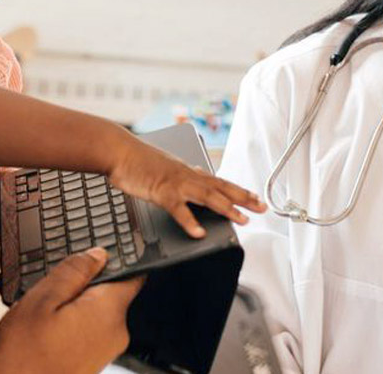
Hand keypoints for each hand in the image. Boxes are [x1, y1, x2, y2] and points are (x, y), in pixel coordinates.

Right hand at [0, 248, 143, 373]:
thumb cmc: (23, 358)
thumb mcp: (41, 301)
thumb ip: (73, 271)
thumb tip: (98, 254)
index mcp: (109, 311)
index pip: (133, 272)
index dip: (117, 257)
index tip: (98, 250)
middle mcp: (116, 332)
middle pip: (111, 291)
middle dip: (84, 284)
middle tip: (50, 286)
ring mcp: (106, 350)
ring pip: (96, 311)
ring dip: (72, 305)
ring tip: (41, 313)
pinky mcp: (92, 363)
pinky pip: (87, 331)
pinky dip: (69, 324)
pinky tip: (44, 330)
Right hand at [108, 136, 265, 237]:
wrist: (120, 151)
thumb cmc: (139, 160)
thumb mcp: (168, 166)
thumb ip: (184, 174)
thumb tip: (197, 175)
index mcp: (189, 172)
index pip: (220, 181)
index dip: (240, 190)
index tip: (256, 197)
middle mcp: (188, 176)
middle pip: (222, 188)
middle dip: (244, 198)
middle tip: (262, 207)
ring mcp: (176, 184)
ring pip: (208, 196)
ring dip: (227, 208)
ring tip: (242, 220)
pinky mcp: (161, 192)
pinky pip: (179, 209)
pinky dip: (190, 221)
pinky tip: (199, 232)